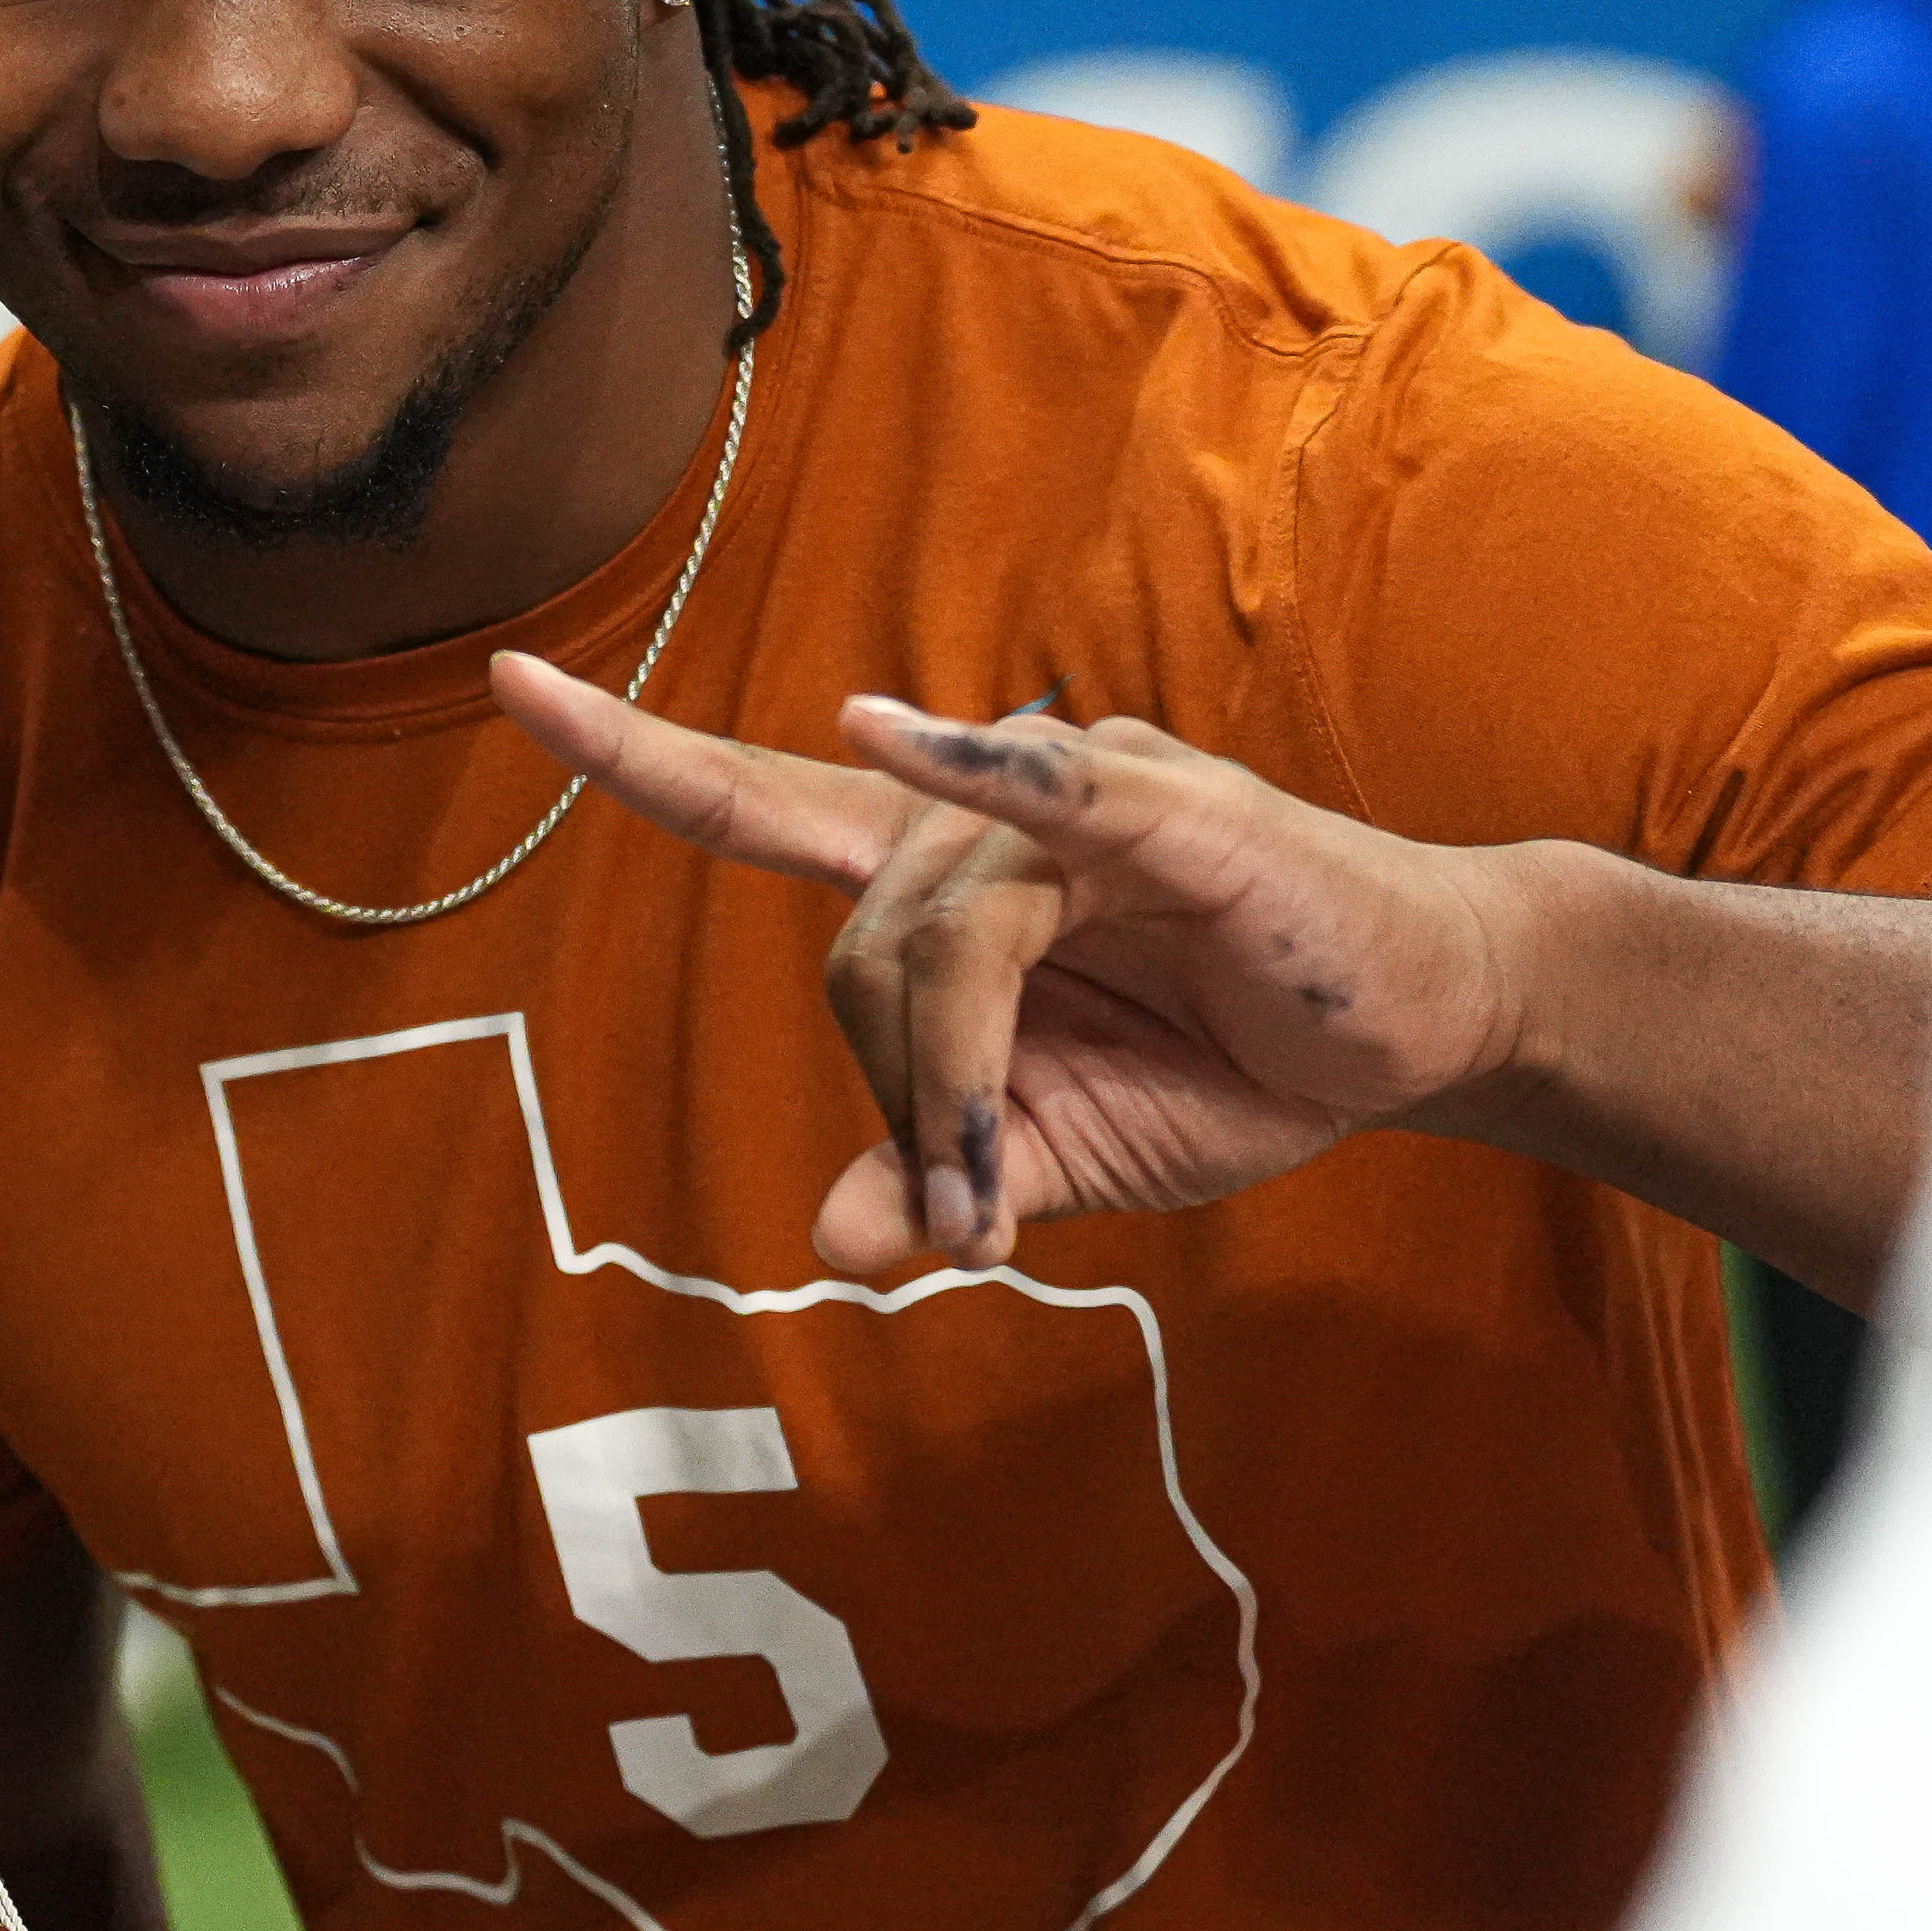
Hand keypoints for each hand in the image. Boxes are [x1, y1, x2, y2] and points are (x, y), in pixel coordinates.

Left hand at [495, 652, 1527, 1274]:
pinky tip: (866, 733)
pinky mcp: (1170, 812)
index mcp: (943, 878)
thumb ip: (943, 1177)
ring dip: (960, 1088)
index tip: (511, 682)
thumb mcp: (1071, 1149)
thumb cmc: (1238, 1058)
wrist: (1420, 1026)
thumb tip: (827, 1248)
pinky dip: (958, 768)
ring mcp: (1076, 795)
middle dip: (906, 1102)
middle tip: (979, 1212)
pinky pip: (1039, 795)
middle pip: (861, 954)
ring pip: (935, 939)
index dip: (631, 752)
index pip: (753, 803)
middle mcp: (983, 813)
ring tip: (1013, 1191)